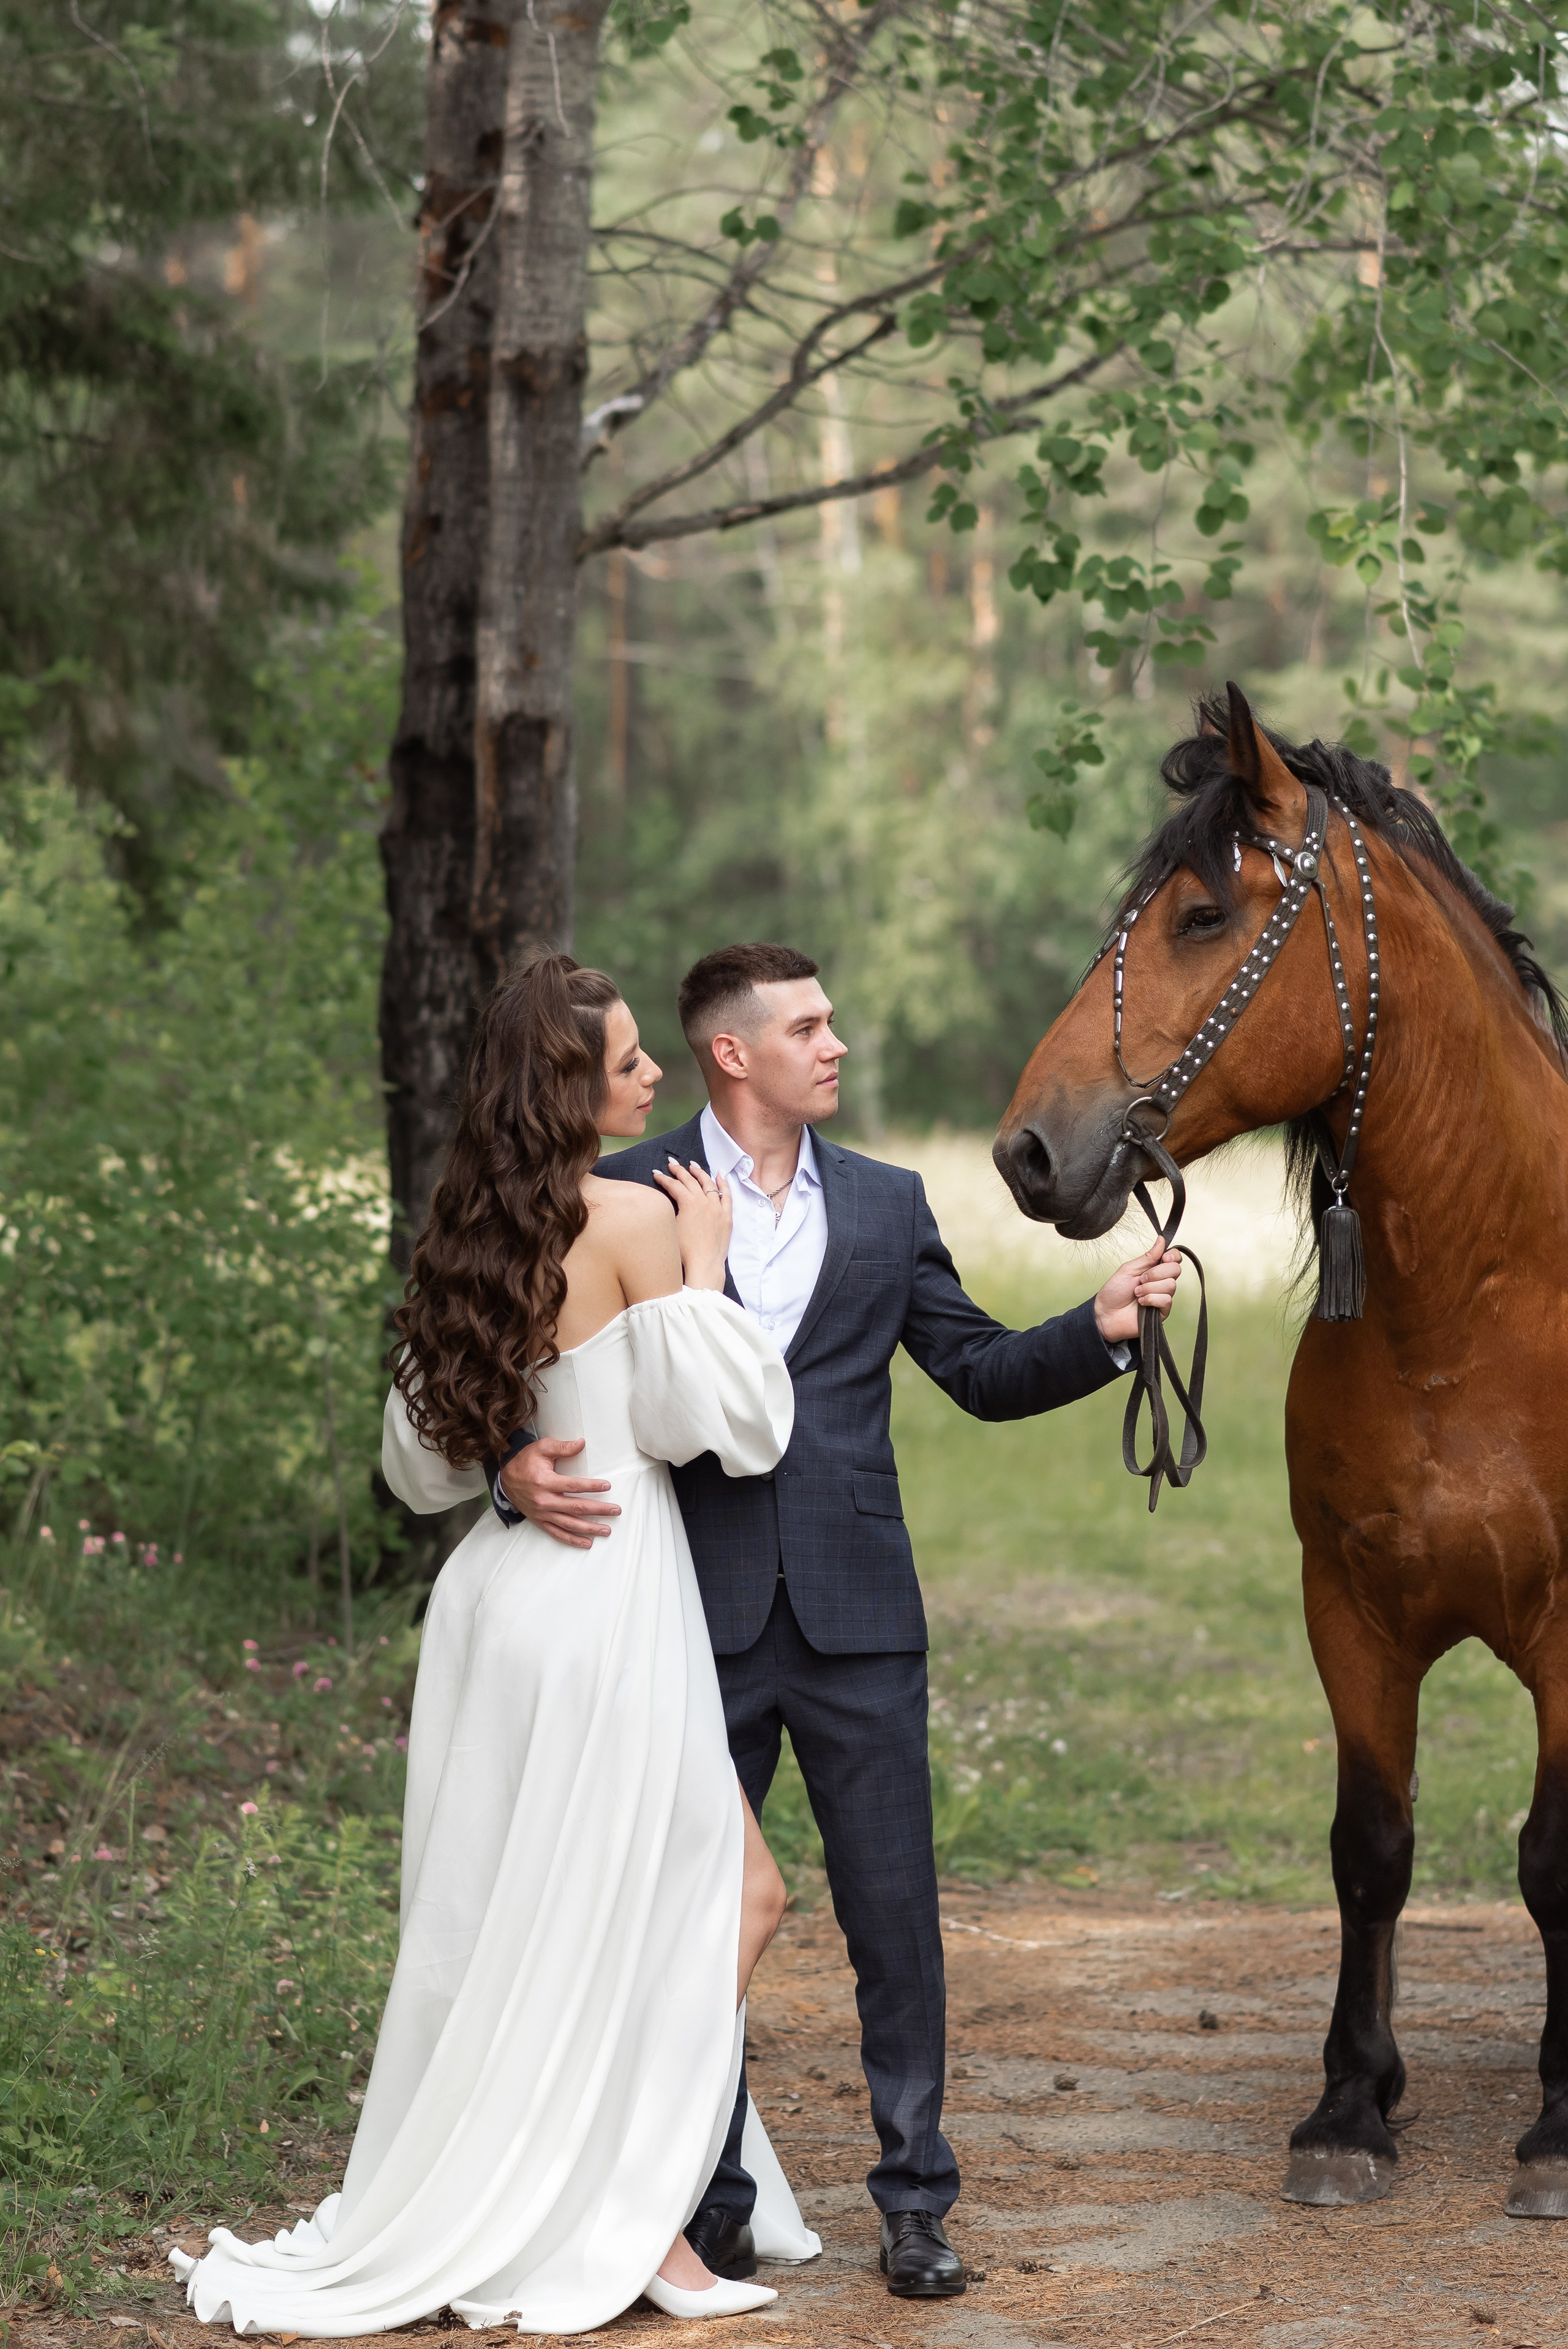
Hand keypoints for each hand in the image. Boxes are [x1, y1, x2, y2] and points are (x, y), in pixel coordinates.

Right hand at [499, 1437, 619, 1549]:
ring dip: (590, 1528)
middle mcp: (544, 1500)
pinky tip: (587, 1542)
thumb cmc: (525, 1461)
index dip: (592, 1486)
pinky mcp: (540, 1521)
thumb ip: (562, 1447)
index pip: (573, 1486)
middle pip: (576, 1507)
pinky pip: (557, 1533)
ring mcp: (542, 1513)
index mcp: (545, 1482)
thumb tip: (582, 1443)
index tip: (607, 1486)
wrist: (505, 1479)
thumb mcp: (542, 1448)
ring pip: (569, 1524)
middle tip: (616, 1510)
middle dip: (599, 1510)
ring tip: (607, 1529)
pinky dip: (572, 1540)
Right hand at [650, 1158, 731, 1289]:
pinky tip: (719, 1175)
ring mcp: (717, 1208)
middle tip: (672, 1164)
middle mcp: (704, 1202)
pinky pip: (726, 1195)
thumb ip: (670, 1210)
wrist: (704, 1265)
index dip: (664, 1179)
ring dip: (700, 1173)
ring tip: (693, 1166)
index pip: (674, 1185)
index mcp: (689, 1203)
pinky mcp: (726, 1217)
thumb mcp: (671, 1227)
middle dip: (680, 1171)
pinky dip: (722, 1183)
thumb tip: (668, 1200)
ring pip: (708, 1184)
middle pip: (690, 1181)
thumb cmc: (684, 1251)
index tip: (656, 1174)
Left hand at [1093, 1236, 1182, 1344]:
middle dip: (1156, 1273)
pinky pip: (1166, 1300)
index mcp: (1154, 1270)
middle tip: (1140, 1279)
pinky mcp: (1163, 1312)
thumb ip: (1148, 1256)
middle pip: (1176, 1270)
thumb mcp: (1129, 1269)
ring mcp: (1163, 1297)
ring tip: (1137, 1293)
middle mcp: (1161, 1282)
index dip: (1173, 1256)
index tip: (1163, 1258)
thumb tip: (1161, 1239)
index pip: (1175, 1259)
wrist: (1105, 1314)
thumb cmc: (1114, 1292)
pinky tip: (1141, 1303)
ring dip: (1150, 1288)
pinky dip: (1151, 1299)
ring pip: (1171, 1285)